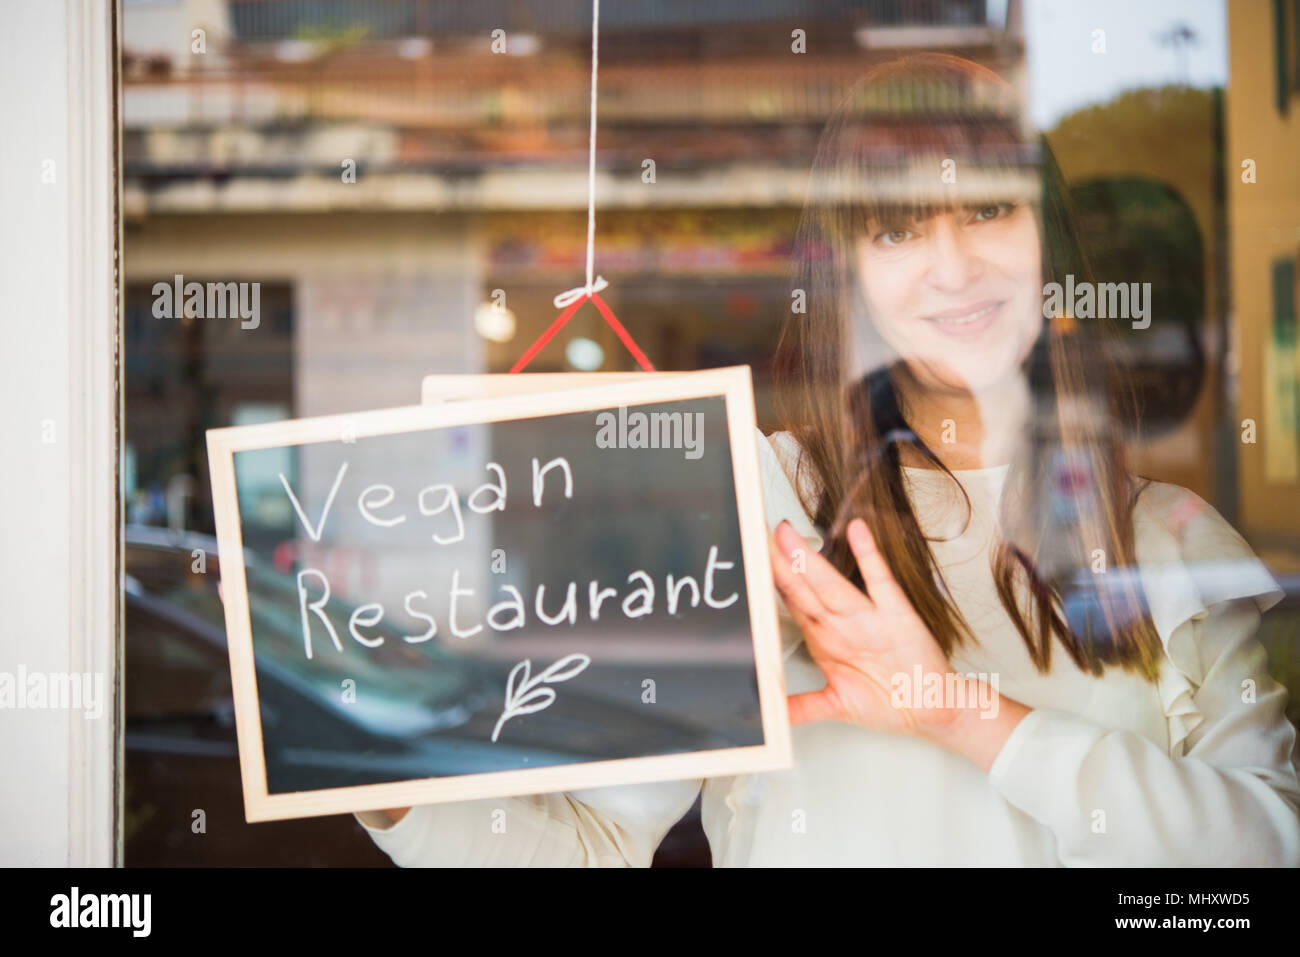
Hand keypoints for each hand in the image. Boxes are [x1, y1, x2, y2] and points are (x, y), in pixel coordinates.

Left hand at [769, 518, 959, 735]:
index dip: (767, 584)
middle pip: (802, 589)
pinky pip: (881, 581)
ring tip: (787, 534)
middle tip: (756, 535)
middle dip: (778, 563)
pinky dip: (869, 556)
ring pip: (831, 584)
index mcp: (823, 640)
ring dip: (809, 560)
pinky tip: (857, 532)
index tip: (747, 562)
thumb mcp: (835, 706)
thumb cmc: (886, 701)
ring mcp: (868, 616)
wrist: (932, 708)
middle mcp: (841, 623)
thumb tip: (766, 711)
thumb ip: (801, 708)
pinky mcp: (897, 615)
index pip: (789, 605)